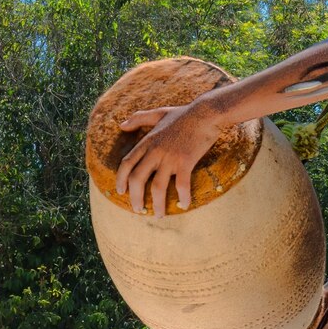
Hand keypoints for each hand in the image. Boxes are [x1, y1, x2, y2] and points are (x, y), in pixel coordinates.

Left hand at [115, 100, 224, 216]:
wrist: (206, 113)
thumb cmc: (183, 114)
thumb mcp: (158, 113)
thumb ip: (139, 118)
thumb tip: (121, 125)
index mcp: (147, 142)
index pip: (127, 163)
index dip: (121, 180)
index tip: (121, 192)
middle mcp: (155, 152)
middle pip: (137, 179)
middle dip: (135, 198)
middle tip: (138, 210)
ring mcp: (170, 158)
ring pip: (157, 187)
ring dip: (157, 204)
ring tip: (158, 215)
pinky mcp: (186, 162)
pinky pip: (182, 185)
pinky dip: (183, 197)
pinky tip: (184, 205)